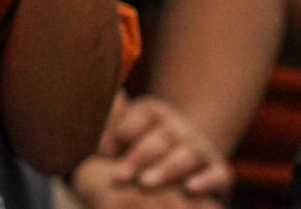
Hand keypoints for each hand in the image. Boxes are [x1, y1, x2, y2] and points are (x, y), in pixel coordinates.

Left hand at [83, 94, 232, 201]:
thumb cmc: (136, 152)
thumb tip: (79, 115)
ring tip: (145, 183)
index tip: (103, 151)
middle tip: (119, 175)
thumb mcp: (118, 137)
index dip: (122, 131)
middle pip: (163, 136)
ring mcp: (202, 148)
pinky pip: (217, 174)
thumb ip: (104, 126)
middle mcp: (180, 126)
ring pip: (187, 154)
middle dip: (139, 155)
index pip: (141, 115)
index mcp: (154, 111)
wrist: (182, 166)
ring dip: (166, 168)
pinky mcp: (221, 172)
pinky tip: (189, 190)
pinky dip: (206, 181)